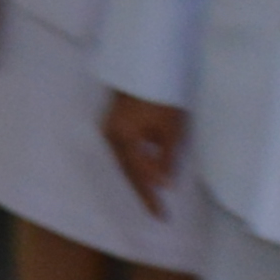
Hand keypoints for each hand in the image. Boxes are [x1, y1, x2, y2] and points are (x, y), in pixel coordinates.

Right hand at [101, 95, 186, 210]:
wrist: (145, 63)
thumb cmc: (159, 96)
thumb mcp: (169, 128)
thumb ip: (165, 158)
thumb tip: (165, 184)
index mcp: (122, 140)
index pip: (138, 176)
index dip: (150, 198)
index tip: (161, 217)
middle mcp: (111, 136)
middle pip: (126, 171)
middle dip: (141, 191)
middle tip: (155, 210)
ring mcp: (110, 128)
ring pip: (124, 161)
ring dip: (138, 177)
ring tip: (151, 194)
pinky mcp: (115, 121)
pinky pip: (124, 150)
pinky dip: (135, 162)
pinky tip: (145, 166)